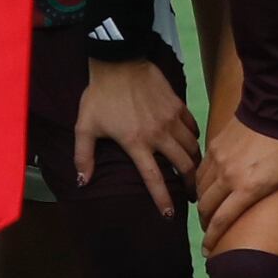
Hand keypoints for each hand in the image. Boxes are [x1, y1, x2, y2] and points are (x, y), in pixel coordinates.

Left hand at [74, 55, 199, 203]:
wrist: (118, 61)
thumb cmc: (100, 96)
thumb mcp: (85, 127)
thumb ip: (83, 156)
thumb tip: (82, 182)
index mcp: (136, 143)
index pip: (154, 179)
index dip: (163, 200)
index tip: (170, 216)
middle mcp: (158, 134)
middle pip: (183, 166)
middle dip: (190, 185)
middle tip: (192, 196)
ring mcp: (171, 119)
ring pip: (192, 148)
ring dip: (195, 164)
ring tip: (195, 173)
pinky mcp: (178, 105)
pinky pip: (193, 127)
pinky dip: (195, 139)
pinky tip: (192, 143)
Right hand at [200, 117, 277, 247]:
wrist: (277, 105)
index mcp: (248, 188)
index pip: (223, 220)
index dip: (212, 238)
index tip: (207, 251)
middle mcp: (228, 176)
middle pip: (207, 207)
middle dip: (206, 224)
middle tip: (209, 233)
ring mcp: (219, 160)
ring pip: (200, 189)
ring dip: (202, 204)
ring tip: (207, 213)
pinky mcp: (215, 146)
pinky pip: (201, 171)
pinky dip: (200, 184)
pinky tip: (205, 189)